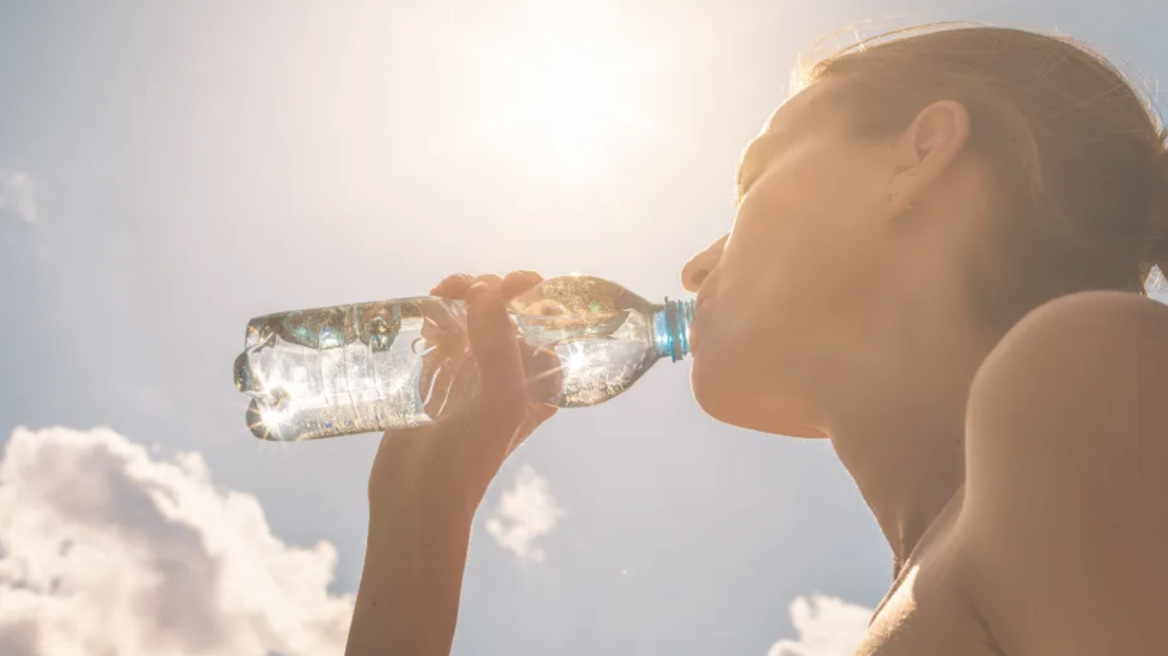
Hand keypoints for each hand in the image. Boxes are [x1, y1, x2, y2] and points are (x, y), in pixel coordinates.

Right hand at [368, 271, 559, 515]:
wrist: (415, 499)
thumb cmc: (466, 460)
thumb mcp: (498, 404)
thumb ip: (501, 347)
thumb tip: (487, 293)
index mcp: (538, 382)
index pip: (548, 324)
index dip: (535, 296)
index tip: (514, 283)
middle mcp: (508, 375)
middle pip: (508, 312)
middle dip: (491, 289)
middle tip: (466, 290)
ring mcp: (471, 375)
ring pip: (474, 317)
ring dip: (463, 295)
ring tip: (443, 292)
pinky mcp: (437, 378)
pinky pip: (443, 333)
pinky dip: (437, 315)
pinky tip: (428, 309)